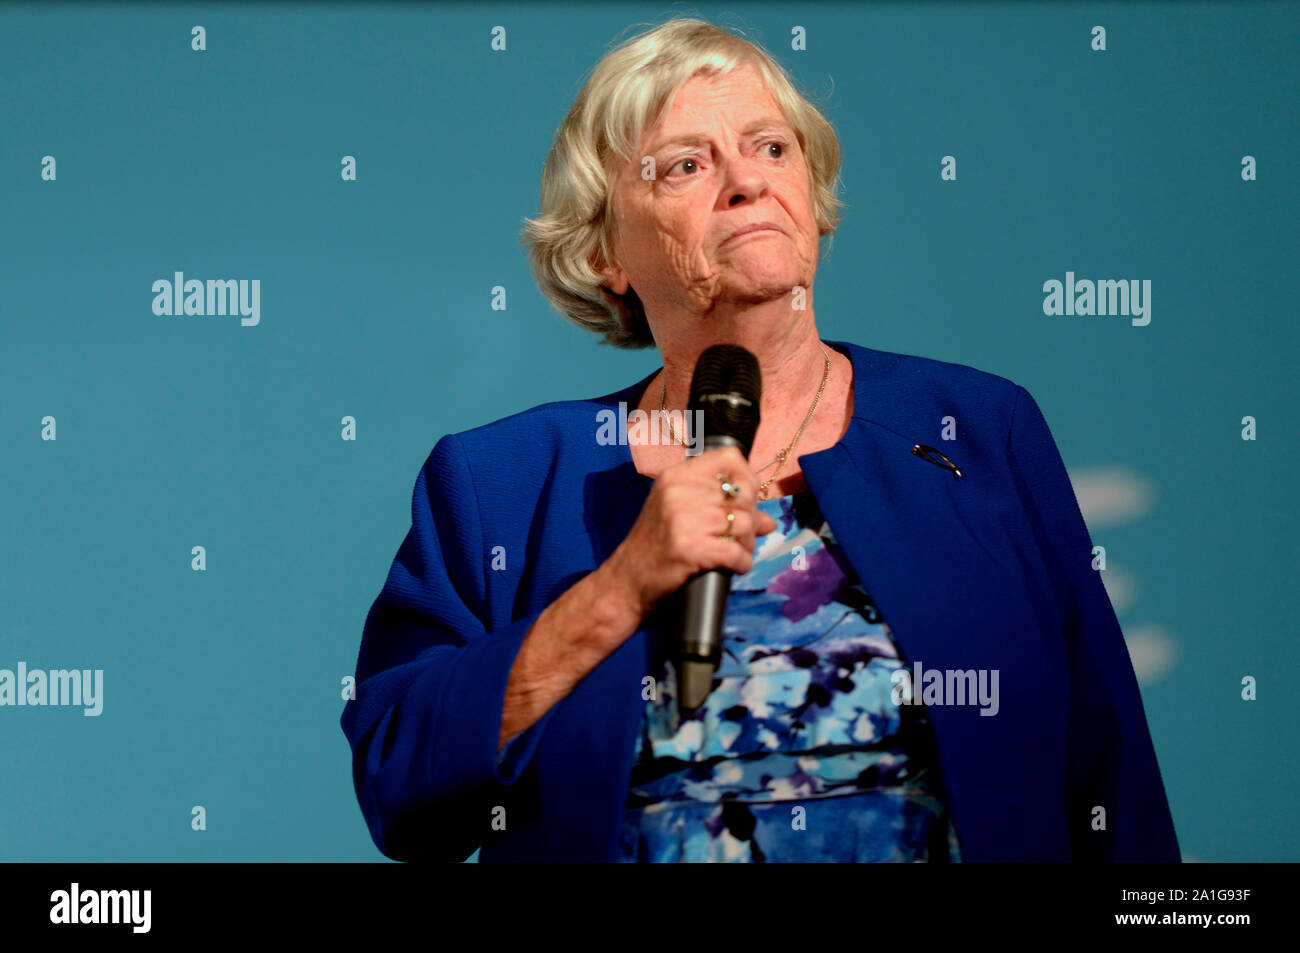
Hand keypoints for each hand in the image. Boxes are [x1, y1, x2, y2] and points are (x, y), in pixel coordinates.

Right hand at [603, 445, 778, 616]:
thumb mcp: (678, 511)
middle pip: (742, 496)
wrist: (627, 579)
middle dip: (751, 519)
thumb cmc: (655, 544)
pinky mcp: (691, 549)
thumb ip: (719, 506)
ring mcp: (684, 520)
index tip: (748, 499)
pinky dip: (742, 563)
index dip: (748, 477)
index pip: (729, 458)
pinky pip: (736, 552)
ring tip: (738, 553)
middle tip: (743, 536)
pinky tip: (735, 567)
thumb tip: (769, 521)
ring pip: (743, 524)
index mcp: (676, 476)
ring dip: (748, 544)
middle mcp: (679, 492)